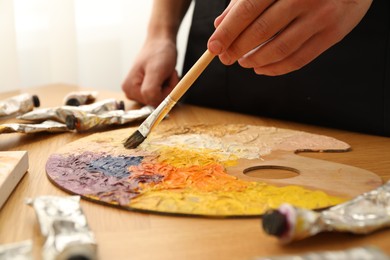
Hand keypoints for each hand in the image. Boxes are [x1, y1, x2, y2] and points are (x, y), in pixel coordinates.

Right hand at [122, 39, 178, 106]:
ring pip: (162, 99)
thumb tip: (152, 105)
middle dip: (167, 88)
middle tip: (165, 72)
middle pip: (157, 101)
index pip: (153, 101)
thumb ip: (151, 90)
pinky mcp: (146, 90)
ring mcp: (139, 92)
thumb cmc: (159, 52)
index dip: (165, 91)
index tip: (165, 75)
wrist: (160, 42)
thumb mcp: (156, 71)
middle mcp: (131, 92)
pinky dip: (168, 86)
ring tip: (164, 72)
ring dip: (169, 86)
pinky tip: (164, 75)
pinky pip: (163, 95)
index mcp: (130, 88)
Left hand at [208, 0, 372, 74]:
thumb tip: (219, 26)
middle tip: (225, 58)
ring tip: (242, 62)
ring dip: (255, 60)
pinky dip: (276, 68)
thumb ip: (244, 2)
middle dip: (237, 48)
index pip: (247, 10)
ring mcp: (321, 17)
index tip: (213, 48)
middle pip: (261, 31)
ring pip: (279, 49)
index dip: (227, 32)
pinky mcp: (333, 34)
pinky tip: (261, 68)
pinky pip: (299, 59)